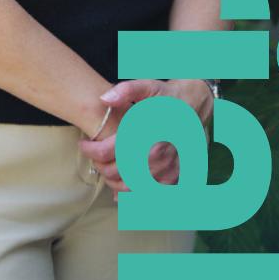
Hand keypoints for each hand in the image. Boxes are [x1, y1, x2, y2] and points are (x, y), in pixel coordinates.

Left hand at [79, 78, 214, 194]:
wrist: (194, 107)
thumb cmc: (166, 97)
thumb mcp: (147, 86)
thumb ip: (125, 91)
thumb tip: (104, 99)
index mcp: (146, 133)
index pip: (107, 152)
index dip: (90, 150)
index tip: (84, 144)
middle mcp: (156, 154)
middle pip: (115, 172)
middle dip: (99, 165)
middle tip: (94, 156)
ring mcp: (165, 168)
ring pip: (129, 186)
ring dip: (113, 180)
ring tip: (107, 167)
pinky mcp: (172, 176)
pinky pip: (147, 193)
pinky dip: (132, 192)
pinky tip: (123, 182)